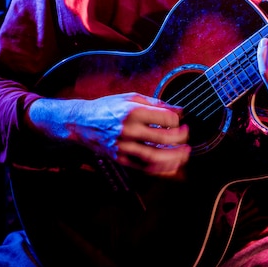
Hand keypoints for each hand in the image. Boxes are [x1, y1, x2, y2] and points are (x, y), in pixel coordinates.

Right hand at [27, 93, 190, 176]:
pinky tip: (172, 167)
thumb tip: (178, 109)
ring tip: (185, 154)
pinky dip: (161, 169)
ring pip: (155, 156)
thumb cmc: (108, 107)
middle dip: (180, 138)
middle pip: (163, 139)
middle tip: (186, 136)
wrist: (81, 122)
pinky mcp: (121, 159)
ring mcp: (124, 147)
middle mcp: (129, 130)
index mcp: (133, 112)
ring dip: (175, 157)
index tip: (178, 121)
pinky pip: (144, 167)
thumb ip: (156, 103)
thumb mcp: (131, 97)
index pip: (166, 119)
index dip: (176, 121)